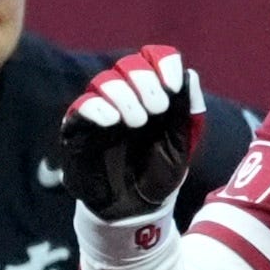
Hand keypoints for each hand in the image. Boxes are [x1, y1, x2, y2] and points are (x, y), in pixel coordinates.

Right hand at [58, 47, 204, 221]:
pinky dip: (98, 108)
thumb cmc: (159, 175)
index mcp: (152, 94)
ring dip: (124, 96)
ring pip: (104, 82)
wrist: (136, 211)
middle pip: (128, 65)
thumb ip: (185, 112)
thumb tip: (190, 74)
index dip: (163, 63)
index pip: (153, 58)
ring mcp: (101, 111)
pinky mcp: (80, 130)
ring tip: (138, 122)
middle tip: (158, 108)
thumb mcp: (181, 145)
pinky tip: (113, 121)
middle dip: (145, 81)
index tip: (174, 85)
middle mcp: (125, 97)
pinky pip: (82, 107)